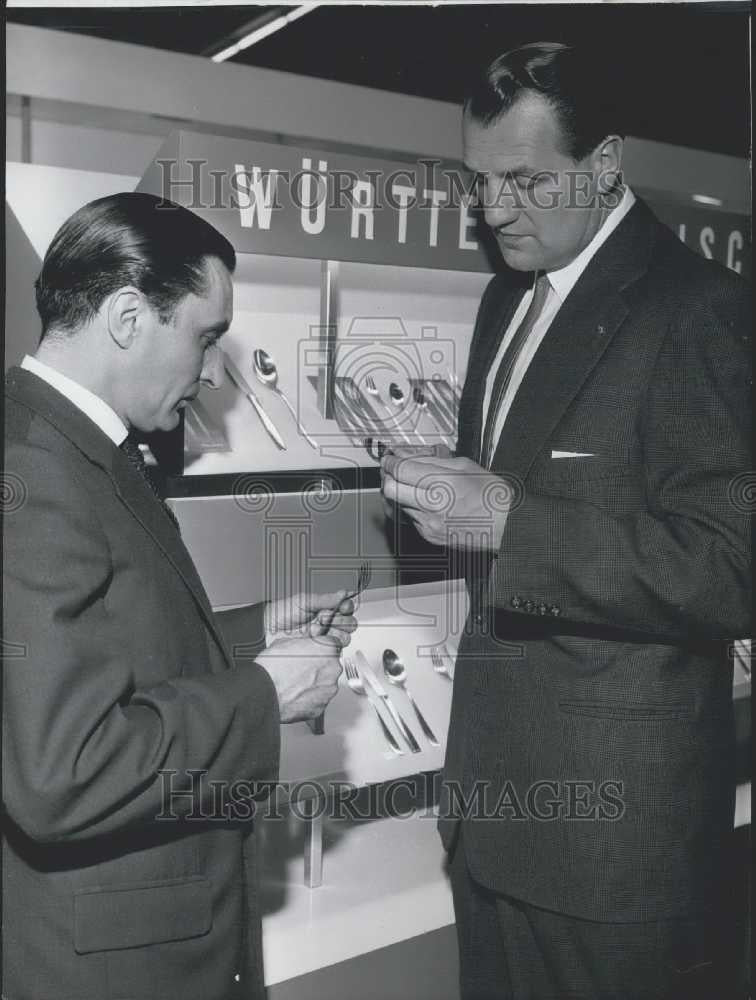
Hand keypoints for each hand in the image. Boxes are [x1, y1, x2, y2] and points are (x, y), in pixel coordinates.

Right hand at [255, 634, 343, 722]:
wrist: (264, 692)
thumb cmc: (272, 668)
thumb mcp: (286, 642)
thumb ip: (304, 642)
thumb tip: (305, 643)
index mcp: (327, 649)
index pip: (335, 644)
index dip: (323, 648)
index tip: (317, 652)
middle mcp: (333, 669)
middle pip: (331, 666)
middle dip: (319, 667)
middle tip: (301, 669)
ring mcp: (329, 690)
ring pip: (326, 684)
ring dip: (315, 683)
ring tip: (295, 684)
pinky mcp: (321, 707)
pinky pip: (318, 700)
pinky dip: (310, 698)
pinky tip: (295, 695)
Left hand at [265, 590, 356, 647]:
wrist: (267, 630)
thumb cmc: (282, 613)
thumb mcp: (305, 601)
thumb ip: (326, 599)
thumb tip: (343, 593)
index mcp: (326, 608)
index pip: (347, 608)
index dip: (347, 607)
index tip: (342, 606)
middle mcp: (328, 623)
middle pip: (349, 624)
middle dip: (338, 620)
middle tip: (323, 617)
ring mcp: (325, 638)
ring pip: (343, 637)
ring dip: (331, 632)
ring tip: (315, 629)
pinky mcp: (320, 651)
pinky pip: (333, 649)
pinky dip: (324, 643)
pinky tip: (313, 638)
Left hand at [380, 454, 514, 550]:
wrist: (505, 525)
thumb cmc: (491, 495)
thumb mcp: (464, 466)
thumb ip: (431, 461)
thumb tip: (407, 456)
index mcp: (443, 483)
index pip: (401, 471)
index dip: (390, 463)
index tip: (389, 459)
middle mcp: (433, 506)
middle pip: (390, 490)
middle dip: (388, 477)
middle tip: (392, 471)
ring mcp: (429, 523)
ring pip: (397, 505)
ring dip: (399, 493)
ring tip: (411, 485)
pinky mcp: (429, 536)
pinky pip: (409, 518)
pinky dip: (410, 508)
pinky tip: (423, 502)